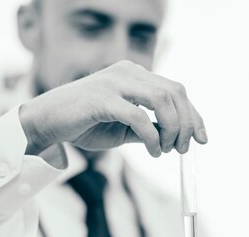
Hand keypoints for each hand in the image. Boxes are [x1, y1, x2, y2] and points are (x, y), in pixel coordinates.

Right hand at [19, 60, 207, 156]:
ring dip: (173, 129)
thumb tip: (177, 138)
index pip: (175, 90)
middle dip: (187, 123)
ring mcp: (115, 82)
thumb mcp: (125, 128)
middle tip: (184, 149)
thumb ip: (150, 127)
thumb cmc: (85, 125)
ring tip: (167, 150)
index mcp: (135, 74)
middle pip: (174, 92)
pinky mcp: (102, 98)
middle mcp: (128, 72)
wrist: (46, 124)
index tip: (202, 139)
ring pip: (162, 99)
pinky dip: (152, 137)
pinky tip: (153, 151)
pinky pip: (139, 116)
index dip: (194, 115)